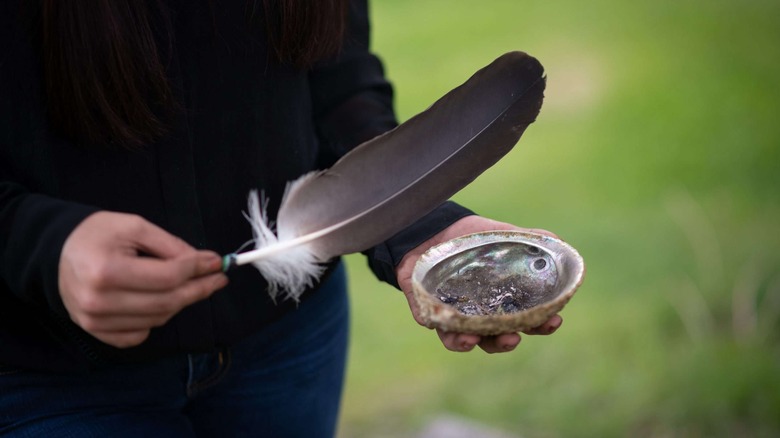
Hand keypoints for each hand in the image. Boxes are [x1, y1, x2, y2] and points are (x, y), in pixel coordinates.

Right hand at [58, 212, 227, 347]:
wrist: (57, 253)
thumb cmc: (98, 234)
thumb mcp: (135, 227)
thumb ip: (170, 245)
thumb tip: (206, 262)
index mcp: (107, 271)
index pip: (168, 277)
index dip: (198, 269)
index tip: (218, 262)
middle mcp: (99, 302)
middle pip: (167, 302)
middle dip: (199, 289)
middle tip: (219, 278)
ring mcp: (96, 322)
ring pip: (158, 319)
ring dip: (180, 302)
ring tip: (190, 284)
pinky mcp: (96, 332)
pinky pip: (140, 335)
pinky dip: (156, 320)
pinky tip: (160, 300)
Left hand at [396, 215, 562, 352]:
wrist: (435, 230)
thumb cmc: (475, 239)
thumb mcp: (504, 236)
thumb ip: (530, 240)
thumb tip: (558, 242)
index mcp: (505, 302)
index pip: (528, 320)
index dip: (542, 325)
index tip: (553, 320)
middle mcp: (481, 315)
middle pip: (497, 338)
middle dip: (506, 342)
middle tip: (513, 338)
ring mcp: (455, 315)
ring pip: (464, 340)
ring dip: (470, 344)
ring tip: (473, 340)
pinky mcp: (430, 311)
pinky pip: (436, 325)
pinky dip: (442, 330)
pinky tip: (449, 328)